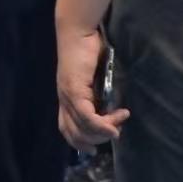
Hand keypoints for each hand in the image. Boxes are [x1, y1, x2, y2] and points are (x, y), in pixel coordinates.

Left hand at [56, 25, 127, 148]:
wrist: (78, 31)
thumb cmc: (90, 49)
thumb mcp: (97, 77)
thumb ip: (101, 93)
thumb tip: (114, 109)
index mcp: (66, 98)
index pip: (67, 130)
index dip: (81, 143)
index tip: (97, 150)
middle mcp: (63, 100)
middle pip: (74, 135)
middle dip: (95, 141)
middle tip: (114, 132)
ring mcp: (66, 95)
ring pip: (82, 128)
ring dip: (103, 132)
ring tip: (119, 123)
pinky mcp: (73, 89)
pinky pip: (86, 116)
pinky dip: (101, 125)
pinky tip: (114, 124)